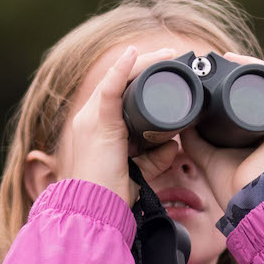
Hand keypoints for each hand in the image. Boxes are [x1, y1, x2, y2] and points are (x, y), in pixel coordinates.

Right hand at [59, 44, 179, 200]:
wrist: (96, 209)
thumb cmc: (111, 194)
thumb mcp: (140, 172)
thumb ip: (155, 159)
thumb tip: (174, 146)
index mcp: (97, 127)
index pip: (118, 92)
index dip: (139, 77)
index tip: (165, 69)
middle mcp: (89, 118)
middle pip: (119, 81)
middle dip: (146, 65)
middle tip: (172, 56)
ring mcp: (90, 118)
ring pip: (117, 79)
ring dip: (143, 63)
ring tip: (167, 54)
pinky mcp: (97, 123)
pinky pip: (109, 88)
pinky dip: (122, 69)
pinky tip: (135, 54)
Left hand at [183, 53, 263, 213]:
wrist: (249, 205)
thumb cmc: (233, 187)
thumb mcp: (207, 155)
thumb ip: (196, 138)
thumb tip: (180, 121)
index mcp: (262, 129)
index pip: (253, 94)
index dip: (236, 76)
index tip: (213, 68)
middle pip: (263, 85)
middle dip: (243, 67)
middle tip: (221, 59)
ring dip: (255, 65)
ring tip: (232, 59)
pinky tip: (253, 66)